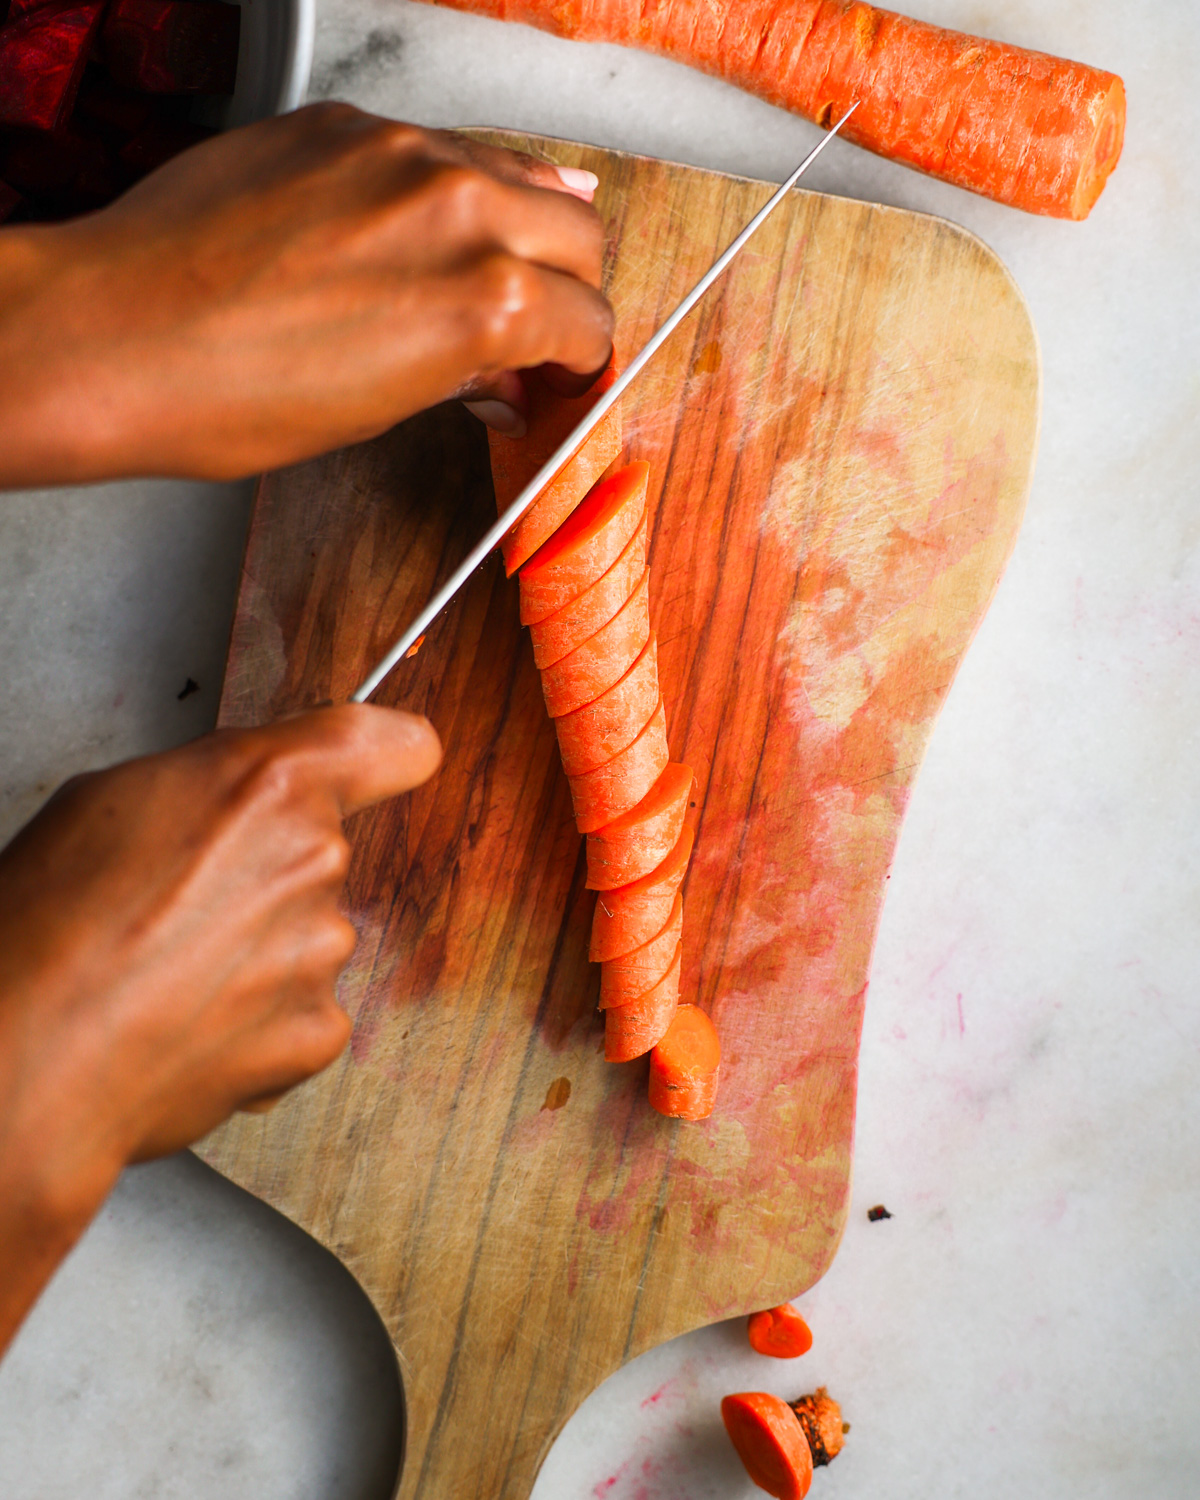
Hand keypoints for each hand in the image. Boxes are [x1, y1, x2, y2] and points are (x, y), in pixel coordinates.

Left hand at [0, 104, 613, 485]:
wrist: (117, 335)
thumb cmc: (231, 394)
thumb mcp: (380, 410)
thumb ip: (464, 374)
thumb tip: (503, 376)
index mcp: (488, 300)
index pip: (589, 322)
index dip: (583, 363)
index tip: (566, 375)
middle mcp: (461, 208)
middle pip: (580, 232)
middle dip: (575, 289)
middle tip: (542, 329)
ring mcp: (402, 152)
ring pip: (520, 170)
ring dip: (522, 227)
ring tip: (483, 275)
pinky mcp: (344, 122)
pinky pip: (437, 148)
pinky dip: (449, 191)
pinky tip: (413, 232)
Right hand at [0, 706, 439, 1350]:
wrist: (30, 1055)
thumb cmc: (48, 923)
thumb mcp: (117, 796)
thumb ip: (217, 785)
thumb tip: (240, 799)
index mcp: (275, 784)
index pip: (396, 745)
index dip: (385, 755)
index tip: (379, 766)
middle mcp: (317, 861)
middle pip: (323, 852)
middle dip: (267, 873)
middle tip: (183, 906)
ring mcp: (323, 951)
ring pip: (308, 937)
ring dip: (257, 952)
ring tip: (168, 975)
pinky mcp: (318, 1032)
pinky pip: (303, 1012)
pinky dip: (258, 1022)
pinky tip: (190, 1024)